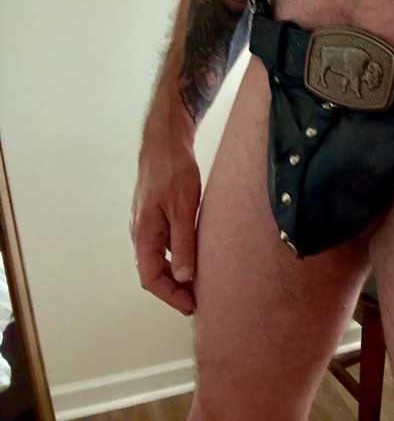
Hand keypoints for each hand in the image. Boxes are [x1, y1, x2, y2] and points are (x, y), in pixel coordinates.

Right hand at [131, 134, 199, 315]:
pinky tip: (195, 256)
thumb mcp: (183, 209)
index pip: (151, 278)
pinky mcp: (155, 214)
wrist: (165, 141)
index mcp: (143, 234)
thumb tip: (183, 277)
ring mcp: (146, 223)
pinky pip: (163, 243)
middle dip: (173, 290)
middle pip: (152, 271)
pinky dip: (177, 256)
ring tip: (199, 283)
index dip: (170, 296)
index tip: (190, 307)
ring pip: (158, 258)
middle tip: (197, 301)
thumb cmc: (173, 171)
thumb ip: (182, 243)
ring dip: (176, 274)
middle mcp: (140, 232)